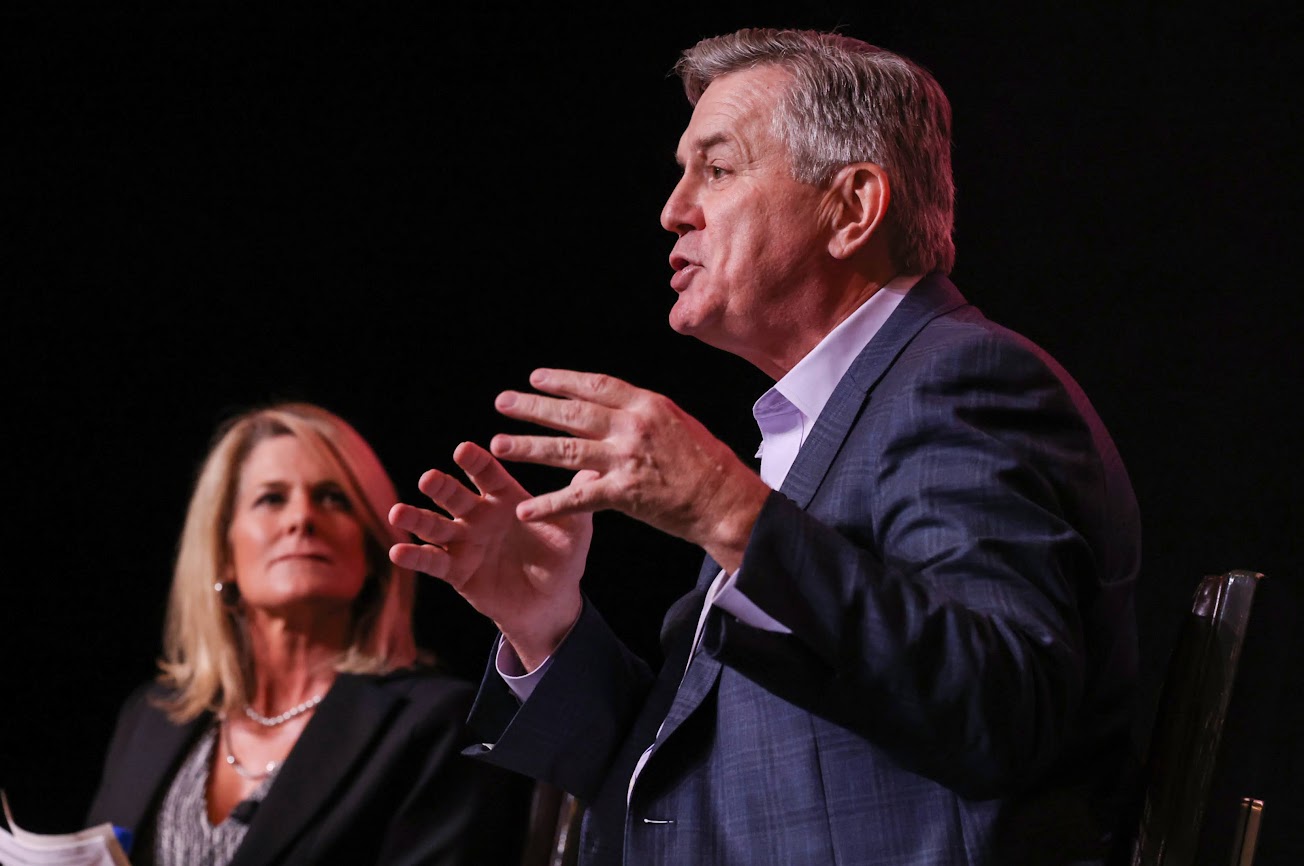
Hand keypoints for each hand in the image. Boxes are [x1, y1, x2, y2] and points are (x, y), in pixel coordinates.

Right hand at [388, 441, 591, 668]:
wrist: (551, 602)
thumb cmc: (562, 557)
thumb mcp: (574, 529)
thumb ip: (576, 500)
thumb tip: (595, 469)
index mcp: (505, 498)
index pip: (488, 475)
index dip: (475, 463)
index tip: (462, 449)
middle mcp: (479, 515)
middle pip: (455, 496)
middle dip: (441, 487)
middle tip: (429, 478)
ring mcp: (464, 542)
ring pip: (435, 526)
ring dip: (417, 518)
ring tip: (399, 512)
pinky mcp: (456, 571)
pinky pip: (432, 562)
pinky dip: (414, 557)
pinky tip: (398, 551)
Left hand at [489, 368, 769, 571]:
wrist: (728, 500)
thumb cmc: (708, 465)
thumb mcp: (676, 427)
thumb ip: (638, 422)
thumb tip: (605, 424)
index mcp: (648, 404)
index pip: (596, 385)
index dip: (563, 381)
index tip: (536, 378)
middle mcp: (634, 426)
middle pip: (573, 412)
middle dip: (533, 407)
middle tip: (502, 402)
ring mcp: (627, 459)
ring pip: (566, 450)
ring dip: (528, 447)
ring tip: (498, 445)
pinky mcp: (625, 493)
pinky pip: (578, 498)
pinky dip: (549, 504)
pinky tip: (525, 510)